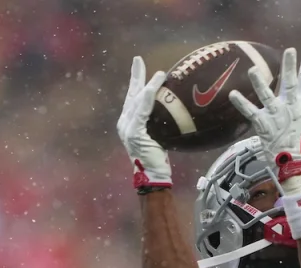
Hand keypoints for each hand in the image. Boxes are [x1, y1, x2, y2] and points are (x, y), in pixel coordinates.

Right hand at [117, 56, 171, 191]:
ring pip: (137, 101)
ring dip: (148, 85)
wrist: (154, 176)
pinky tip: (153, 88)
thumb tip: (176, 110)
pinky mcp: (134, 133)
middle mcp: (124, 123)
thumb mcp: (159, 136)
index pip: (133, 99)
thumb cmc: (159, 159)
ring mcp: (127, 128)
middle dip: (135, 76)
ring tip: (158, 74)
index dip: (136, 82)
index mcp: (129, 124)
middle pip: (131, 95)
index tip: (140, 66)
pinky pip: (141, 111)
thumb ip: (160, 123)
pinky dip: (147, 98)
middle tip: (138, 59)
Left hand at [229, 45, 300, 193]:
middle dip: (290, 67)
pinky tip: (232, 94)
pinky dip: (241, 103)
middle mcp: (290, 107)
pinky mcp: (262, 124)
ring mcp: (275, 115)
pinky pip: (250, 112)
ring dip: (259, 83)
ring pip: (266, 96)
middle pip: (290, 84)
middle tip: (289, 50)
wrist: (293, 162)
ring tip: (252, 70)